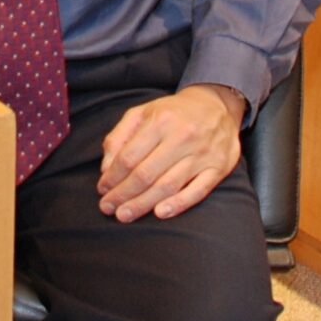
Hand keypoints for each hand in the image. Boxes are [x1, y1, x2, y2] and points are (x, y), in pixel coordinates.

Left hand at [96, 85, 244, 222]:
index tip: (102, 190)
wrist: (218, 105)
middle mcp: (182, 137)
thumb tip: (106, 168)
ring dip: (143, 204)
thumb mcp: (142, 113)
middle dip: (123, 195)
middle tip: (108, 208)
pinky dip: (178, 204)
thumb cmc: (173, 113)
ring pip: (168, 185)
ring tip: (125, 215)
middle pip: (146, 174)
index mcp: (160, 121)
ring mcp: (202, 154)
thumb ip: (119, 137)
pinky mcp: (218, 168)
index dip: (112, 177)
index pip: (129, 157)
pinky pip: (197, 191)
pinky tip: (160, 213)